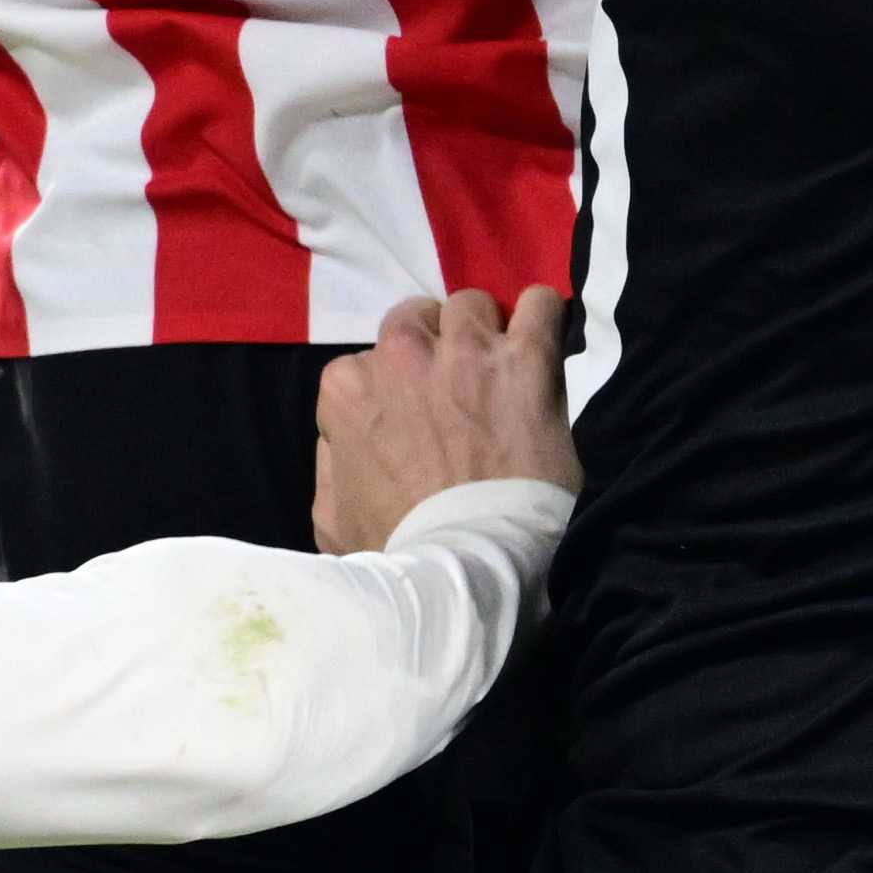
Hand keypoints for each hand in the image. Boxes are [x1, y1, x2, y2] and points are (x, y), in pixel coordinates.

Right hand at [313, 288, 576, 552]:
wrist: (472, 567)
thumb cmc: (398, 549)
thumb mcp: (330, 517)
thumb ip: (332, 462)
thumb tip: (344, 438)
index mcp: (349, 388)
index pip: (363, 365)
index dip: (389, 393)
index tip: (410, 421)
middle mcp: (402, 354)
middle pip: (415, 320)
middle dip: (431, 348)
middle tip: (453, 390)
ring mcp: (467, 350)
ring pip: (470, 305)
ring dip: (481, 332)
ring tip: (498, 370)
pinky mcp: (527, 358)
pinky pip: (539, 304)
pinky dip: (541, 316)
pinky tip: (541, 341)